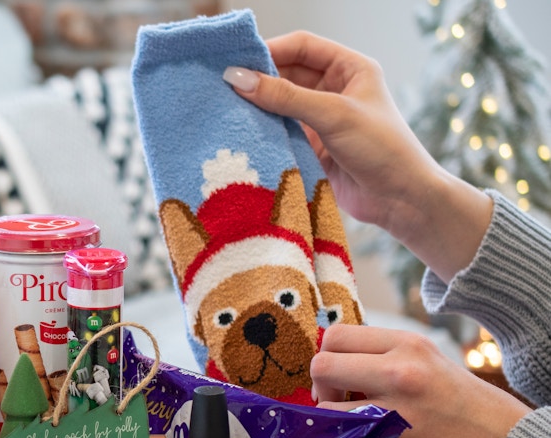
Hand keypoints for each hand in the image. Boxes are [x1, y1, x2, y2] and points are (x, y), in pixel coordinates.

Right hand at [223, 31, 492, 282]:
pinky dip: (264, 131)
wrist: (401, 201)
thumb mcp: (333, 115)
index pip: (302, 46)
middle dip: (260, 79)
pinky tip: (244, 133)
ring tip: (228, 110)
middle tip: (225, 87)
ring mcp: (323, 119)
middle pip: (287, 73)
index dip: (270, 50)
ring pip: (281, 104)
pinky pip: (281, 131)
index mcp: (350, 68)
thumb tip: (238, 78)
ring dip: (259, 106)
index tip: (238, 63)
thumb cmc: (382, 148)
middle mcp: (335, 89)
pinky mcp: (313, 146)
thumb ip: (285, 96)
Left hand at [312, 324, 529, 437]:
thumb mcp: (429, 361)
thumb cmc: (466, 405)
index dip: (330, 356)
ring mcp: (395, 416)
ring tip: (355, 427)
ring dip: (332, 422)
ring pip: (327, 411)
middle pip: (322, 367)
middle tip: (339, 402)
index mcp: (408, 346)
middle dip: (323, 387)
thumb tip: (336, 360)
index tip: (340, 375)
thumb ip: (384, 356)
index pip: (337, 336)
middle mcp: (400, 374)